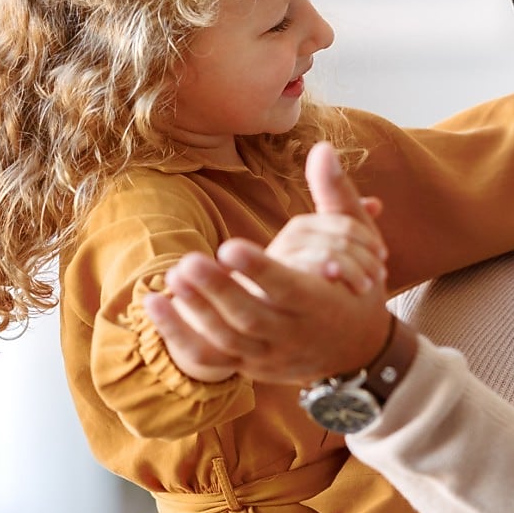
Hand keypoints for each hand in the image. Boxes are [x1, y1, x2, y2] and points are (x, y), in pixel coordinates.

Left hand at [147, 143, 393, 384]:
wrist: (357, 351)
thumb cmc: (357, 288)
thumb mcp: (360, 245)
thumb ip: (336, 196)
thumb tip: (323, 147)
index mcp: (322, 303)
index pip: (289, 290)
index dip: (260, 270)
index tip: (229, 246)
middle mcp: (294, 334)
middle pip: (251, 319)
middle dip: (219, 292)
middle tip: (187, 262)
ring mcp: (269, 354)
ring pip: (228, 342)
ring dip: (196, 312)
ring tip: (172, 275)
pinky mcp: (248, 365)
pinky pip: (210, 359)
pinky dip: (179, 337)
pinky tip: (154, 304)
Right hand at [266, 153, 387, 292]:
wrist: (286, 333)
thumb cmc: (320, 293)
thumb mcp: (341, 259)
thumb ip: (351, 225)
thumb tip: (376, 203)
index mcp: (304, 231)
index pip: (339, 221)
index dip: (364, 236)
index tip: (382, 257)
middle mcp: (286, 242)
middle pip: (328, 235)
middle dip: (359, 254)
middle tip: (378, 275)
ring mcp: (274, 264)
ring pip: (316, 252)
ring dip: (346, 267)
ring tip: (364, 285)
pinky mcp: (265, 287)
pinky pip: (296, 271)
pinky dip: (318, 273)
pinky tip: (336, 282)